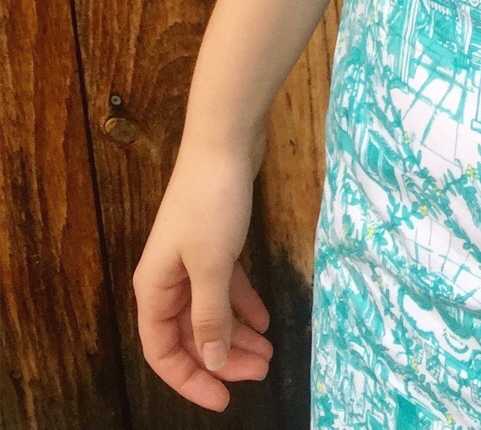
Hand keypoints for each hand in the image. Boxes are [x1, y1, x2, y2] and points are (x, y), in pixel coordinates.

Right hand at [134, 140, 273, 409]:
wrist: (225, 139)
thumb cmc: (212, 202)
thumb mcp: (212, 266)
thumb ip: (210, 318)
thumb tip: (212, 362)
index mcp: (154, 289)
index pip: (162, 351)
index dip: (190, 379)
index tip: (222, 400)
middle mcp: (168, 278)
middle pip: (190, 334)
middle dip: (223, 358)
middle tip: (261, 371)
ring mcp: (191, 259)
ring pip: (211, 312)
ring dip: (237, 335)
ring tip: (268, 353)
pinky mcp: (216, 241)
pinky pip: (226, 286)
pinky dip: (244, 304)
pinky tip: (265, 319)